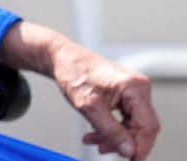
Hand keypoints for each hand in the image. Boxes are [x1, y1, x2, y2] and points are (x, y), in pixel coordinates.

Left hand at [50, 41, 158, 158]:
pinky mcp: (126, 95)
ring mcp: (133, 91)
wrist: (62, 58)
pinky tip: (96, 132)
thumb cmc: (73, 72)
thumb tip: (128, 150)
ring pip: (131, 125)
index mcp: (135, 88)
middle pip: (141, 127)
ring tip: (92, 140)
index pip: (148, 125)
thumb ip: (109, 130)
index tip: (129, 159)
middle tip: (102, 149)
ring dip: (113, 136)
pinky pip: (125, 119)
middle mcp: (139, 88)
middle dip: (122, 142)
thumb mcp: (89, 106)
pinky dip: (111, 128)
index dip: (140, 146)